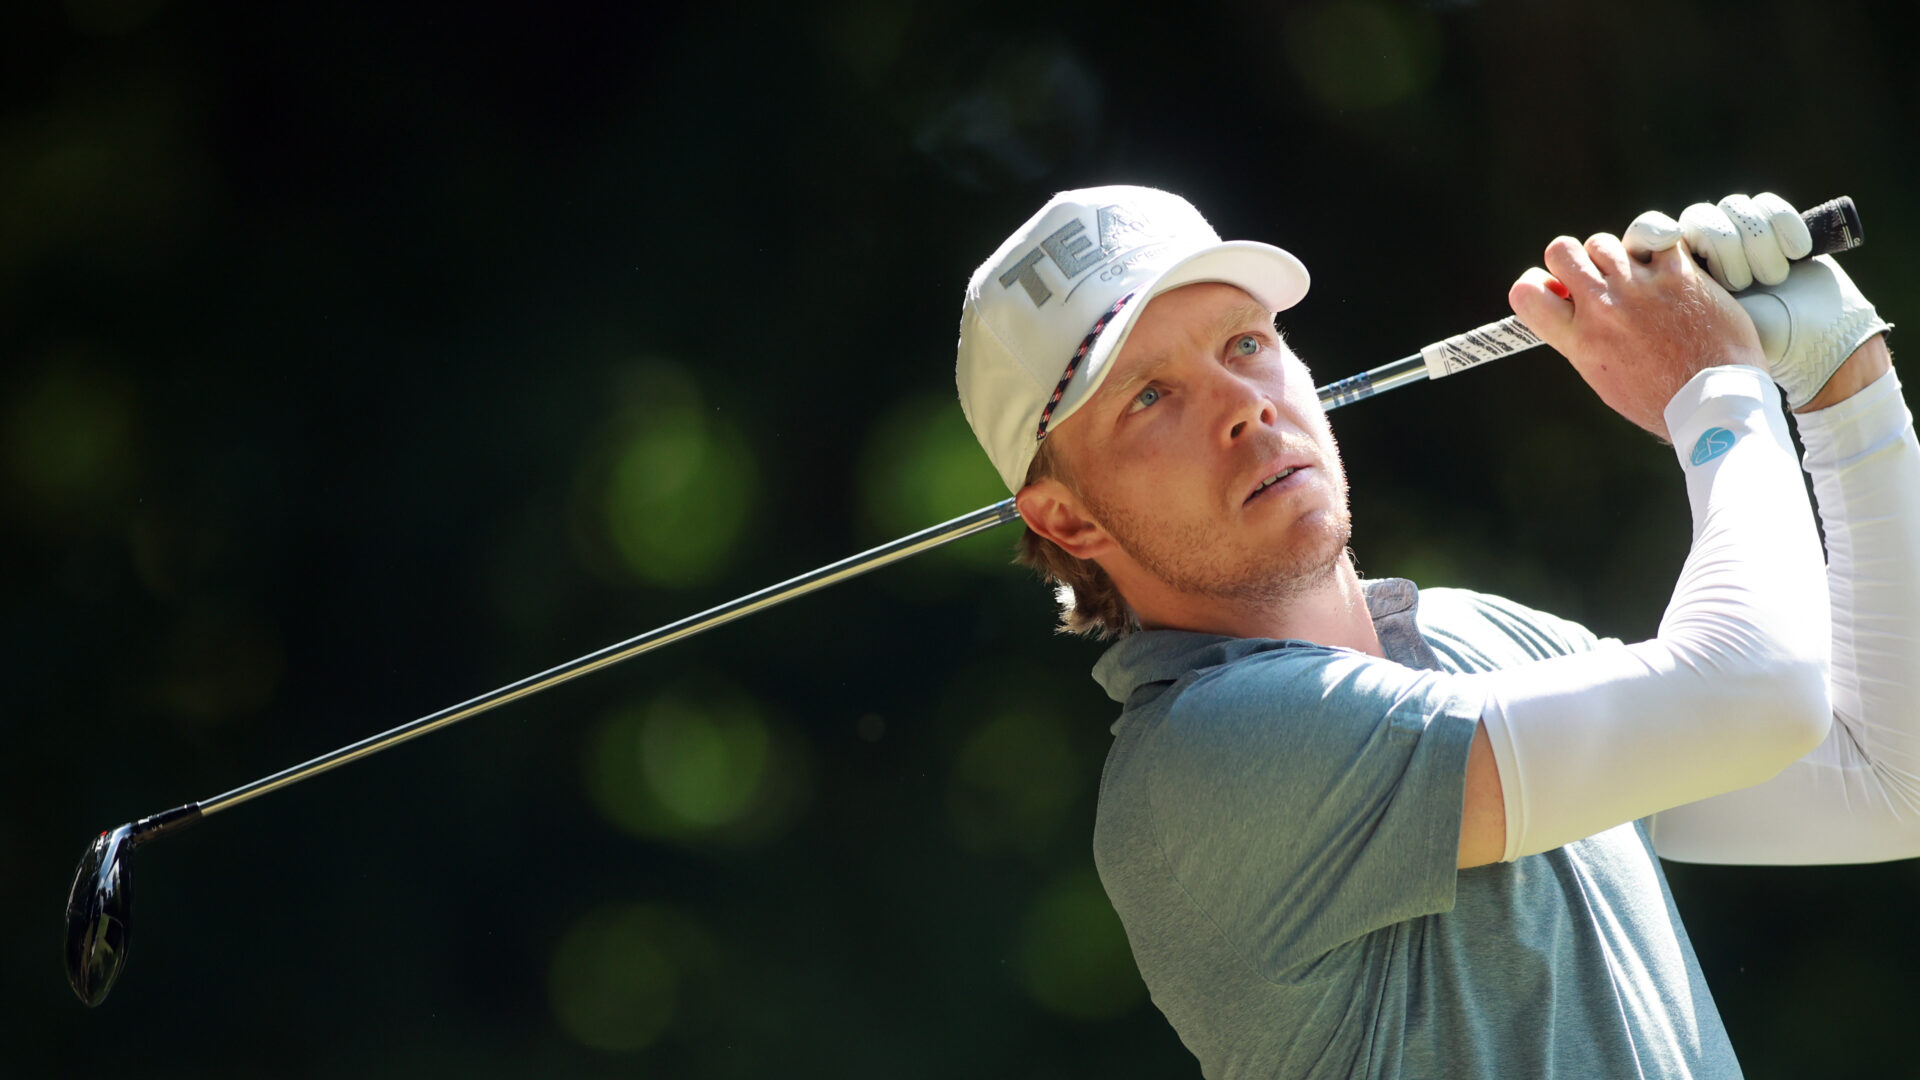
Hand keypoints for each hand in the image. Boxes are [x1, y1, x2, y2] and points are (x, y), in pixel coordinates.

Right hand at [1510, 231, 1764, 439]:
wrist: (1714, 400)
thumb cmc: (1659, 398)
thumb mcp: (1603, 377)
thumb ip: (1581, 340)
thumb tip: (1571, 311)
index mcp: (1578, 339)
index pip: (1526, 292)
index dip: (1538, 283)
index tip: (1556, 290)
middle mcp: (1602, 307)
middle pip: (1560, 250)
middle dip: (1574, 260)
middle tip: (1595, 278)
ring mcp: (1639, 286)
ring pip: (1603, 241)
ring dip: (1615, 256)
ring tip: (1636, 277)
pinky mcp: (1677, 273)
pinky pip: (1653, 235)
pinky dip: (1657, 247)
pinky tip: (1666, 266)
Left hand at [1624, 192, 1889, 408]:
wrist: (1803, 354)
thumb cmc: (1733, 360)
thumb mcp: (1675, 339)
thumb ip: (1638, 313)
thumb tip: (1603, 294)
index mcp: (1667, 276)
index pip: (1646, 233)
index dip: (1651, 231)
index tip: (1666, 242)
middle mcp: (1701, 252)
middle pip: (1697, 217)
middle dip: (1719, 246)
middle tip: (1734, 283)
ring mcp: (1738, 239)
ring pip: (1733, 210)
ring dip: (1754, 246)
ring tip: (1770, 281)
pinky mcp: (1777, 230)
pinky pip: (1769, 208)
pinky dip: (1785, 227)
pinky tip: (1797, 253)